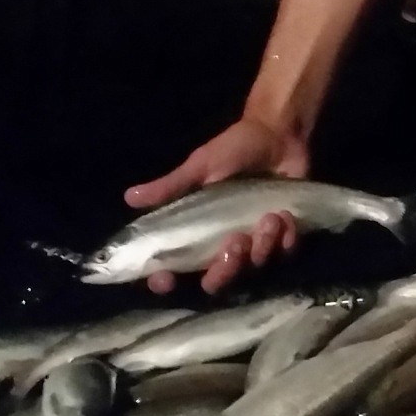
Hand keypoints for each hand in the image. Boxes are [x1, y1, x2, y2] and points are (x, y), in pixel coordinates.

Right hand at [124, 117, 310, 295]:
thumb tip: (129, 197)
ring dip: (262, 247)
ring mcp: (255, 244)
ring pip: (254, 269)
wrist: (278, 134)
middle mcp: (223, 246)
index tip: (166, 279)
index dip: (167, 281)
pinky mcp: (284, 238)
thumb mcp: (201, 166)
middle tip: (235, 241)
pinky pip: (284, 255)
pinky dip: (286, 240)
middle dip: (226, 269)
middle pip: (217, 282)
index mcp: (198, 233)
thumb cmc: (235, 149)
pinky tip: (285, 218)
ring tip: (269, 218)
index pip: (174, 269)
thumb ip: (171, 186)